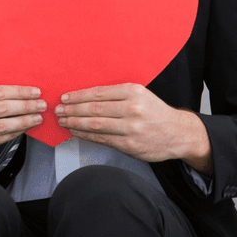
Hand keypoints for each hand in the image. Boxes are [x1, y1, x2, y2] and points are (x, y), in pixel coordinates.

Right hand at [0, 86, 44, 172]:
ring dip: (24, 122)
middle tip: (42, 105)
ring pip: (3, 126)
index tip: (35, 92)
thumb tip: (13, 95)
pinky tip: (22, 130)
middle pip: (4, 108)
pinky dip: (12, 135)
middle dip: (27, 106)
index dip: (20, 92)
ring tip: (37, 118)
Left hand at [56, 84, 212, 171]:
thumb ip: (117, 95)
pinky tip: (76, 133)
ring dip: (75, 123)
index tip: (65, 98)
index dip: (78, 96)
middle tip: (58, 110)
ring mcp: (130, 128)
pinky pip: (102, 139)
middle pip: (93, 109)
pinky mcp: (129, 145)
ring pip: (95, 125)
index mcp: (133, 92)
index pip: (98, 93)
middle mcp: (132, 109)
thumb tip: (87, 98)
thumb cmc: (156, 113)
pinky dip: (85, 136)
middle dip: (72, 110)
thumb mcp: (141, 95)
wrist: (177, 133)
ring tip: (64, 122)